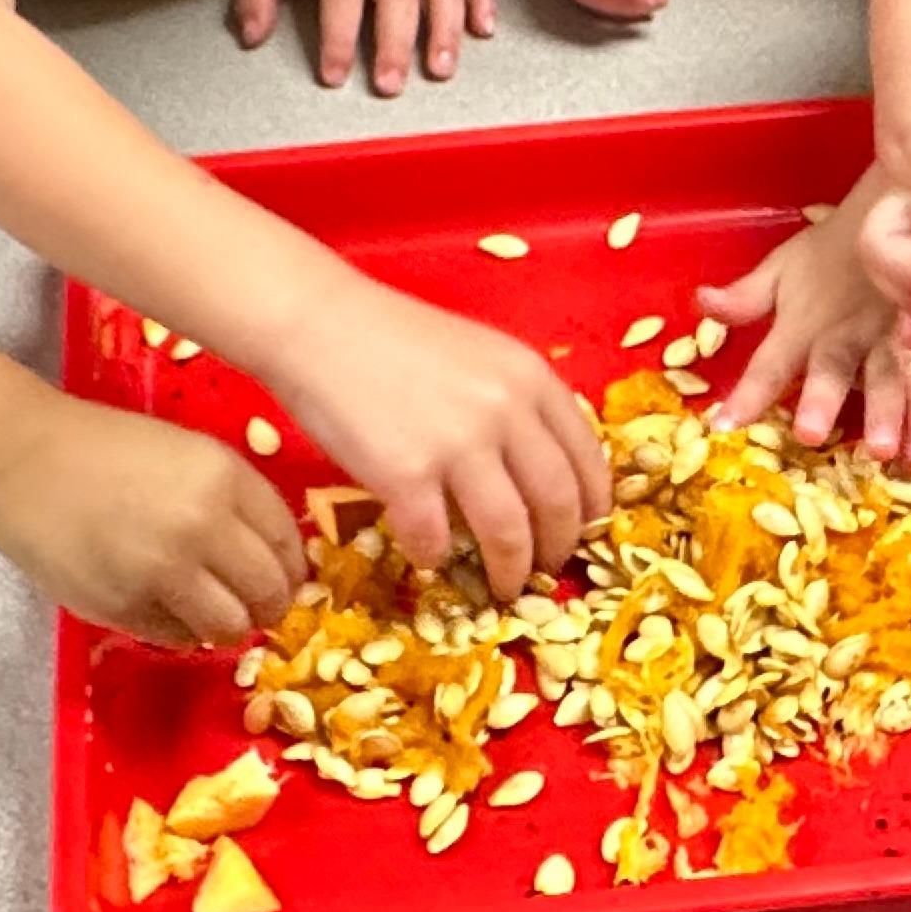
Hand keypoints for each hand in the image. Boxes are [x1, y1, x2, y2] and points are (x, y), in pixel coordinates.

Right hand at [0, 396, 303, 647]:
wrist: (19, 456)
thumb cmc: (103, 445)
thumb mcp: (187, 452)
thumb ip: (233, 498)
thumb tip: (271, 555)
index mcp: (224, 477)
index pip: (287, 541)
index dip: (291, 567)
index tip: (285, 577)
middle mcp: (203, 527)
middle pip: (267, 592)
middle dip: (269, 605)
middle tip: (255, 606)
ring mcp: (163, 572)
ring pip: (228, 627)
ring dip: (227, 625)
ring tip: (209, 611)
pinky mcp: (123, 607)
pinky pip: (177, 639)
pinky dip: (181, 631)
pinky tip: (166, 608)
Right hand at [264, 275, 608, 594]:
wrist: (318, 324)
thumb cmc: (393, 338)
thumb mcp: (479, 354)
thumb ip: (515, 403)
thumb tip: (540, 472)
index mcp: (530, 377)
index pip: (587, 458)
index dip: (592, 507)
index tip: (586, 534)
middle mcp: (506, 410)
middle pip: (558, 503)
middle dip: (558, 549)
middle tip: (547, 571)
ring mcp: (458, 444)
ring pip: (508, 533)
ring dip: (510, 571)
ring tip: (502, 587)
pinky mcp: (406, 475)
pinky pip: (435, 540)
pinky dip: (436, 557)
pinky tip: (429, 554)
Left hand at [705, 182, 910, 460]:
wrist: (893, 213)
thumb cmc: (828, 251)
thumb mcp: (781, 268)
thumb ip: (744, 297)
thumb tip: (700, 302)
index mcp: (802, 322)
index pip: (769, 363)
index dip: (746, 393)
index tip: (722, 424)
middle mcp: (843, 335)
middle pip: (832, 368)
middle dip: (823, 400)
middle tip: (811, 434)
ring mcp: (886, 339)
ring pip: (886, 378)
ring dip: (885, 415)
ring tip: (883, 452)